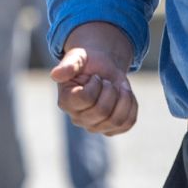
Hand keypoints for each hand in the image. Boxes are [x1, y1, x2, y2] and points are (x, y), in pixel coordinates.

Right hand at [52, 21, 137, 135]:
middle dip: (110, 90)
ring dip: (123, 98)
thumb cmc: (87, 62)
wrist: (102, 68)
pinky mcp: (111, 130)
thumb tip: (56, 75)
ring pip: (117, 120)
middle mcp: (78, 118)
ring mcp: (95, 127)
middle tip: (107, 81)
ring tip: (119, 87)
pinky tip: (125, 95)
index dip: (95, 84)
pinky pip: (128, 123)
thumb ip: (68, 65)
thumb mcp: (77, 57)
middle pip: (102, 111)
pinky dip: (131, 106)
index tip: (95, 77)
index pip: (85, 98)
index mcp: (66, 101)